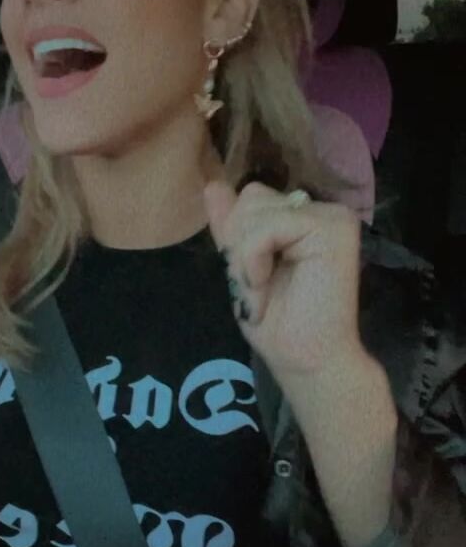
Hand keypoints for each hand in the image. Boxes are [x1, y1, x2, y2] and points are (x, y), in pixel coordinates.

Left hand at [204, 180, 365, 383]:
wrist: (306, 361)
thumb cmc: (277, 324)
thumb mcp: (241, 268)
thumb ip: (231, 227)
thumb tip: (213, 185)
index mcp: (302, 217)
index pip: (251, 199)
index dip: (237, 239)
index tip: (251, 282)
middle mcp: (321, 210)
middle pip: (252, 197)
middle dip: (239, 246)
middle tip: (257, 289)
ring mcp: (332, 215)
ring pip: (254, 210)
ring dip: (244, 259)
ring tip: (262, 292)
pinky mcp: (334, 227)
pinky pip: (266, 227)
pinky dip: (253, 260)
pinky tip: (267, 286)